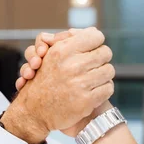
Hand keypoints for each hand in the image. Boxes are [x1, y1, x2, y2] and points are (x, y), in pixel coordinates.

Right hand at [0, 27, 114, 143]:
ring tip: (94, 78)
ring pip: (109, 70)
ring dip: (103, 75)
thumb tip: (94, 31)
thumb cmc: (43, 81)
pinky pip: (108, 88)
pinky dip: (103, 90)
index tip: (92, 50)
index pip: (96, 36)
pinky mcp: (86, 101)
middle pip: (106, 52)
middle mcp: (72, 65)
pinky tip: (94, 91)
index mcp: (62, 50)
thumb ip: (69, 40)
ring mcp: (80, 84)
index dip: (95, 43)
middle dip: (101, 59)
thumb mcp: (50, 55)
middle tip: (94, 65)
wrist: (34, 112)